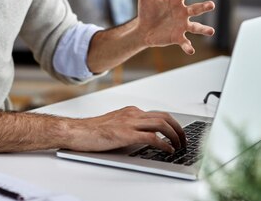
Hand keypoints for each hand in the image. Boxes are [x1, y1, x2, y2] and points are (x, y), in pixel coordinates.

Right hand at [66, 106, 185, 152]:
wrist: (77, 131)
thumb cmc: (92, 131)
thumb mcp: (115, 125)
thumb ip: (130, 127)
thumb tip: (145, 138)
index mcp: (131, 111)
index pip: (158, 114)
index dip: (172, 124)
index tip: (178, 133)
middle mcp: (133, 114)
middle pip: (164, 117)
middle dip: (178, 129)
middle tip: (184, 140)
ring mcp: (130, 123)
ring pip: (162, 124)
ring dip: (175, 136)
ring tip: (179, 146)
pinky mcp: (126, 134)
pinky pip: (152, 137)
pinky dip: (164, 144)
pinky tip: (168, 150)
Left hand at [133, 0, 214, 54]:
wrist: (144, 29)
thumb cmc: (148, 10)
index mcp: (176, 1)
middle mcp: (182, 13)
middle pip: (195, 9)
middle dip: (203, 7)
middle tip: (212, 5)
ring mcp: (182, 25)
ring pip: (196, 27)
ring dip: (203, 29)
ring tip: (211, 31)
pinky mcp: (177, 37)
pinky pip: (184, 42)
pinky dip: (187, 46)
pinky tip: (191, 50)